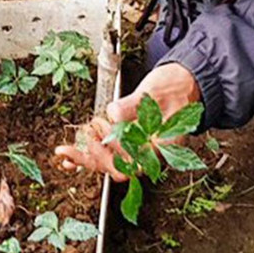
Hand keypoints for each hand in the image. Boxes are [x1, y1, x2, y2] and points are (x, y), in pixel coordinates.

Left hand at [53, 63, 201, 179]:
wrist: (184, 83)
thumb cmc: (175, 88)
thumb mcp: (154, 92)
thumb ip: (133, 105)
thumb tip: (114, 113)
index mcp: (160, 147)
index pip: (133, 163)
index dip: (115, 150)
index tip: (104, 127)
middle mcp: (147, 153)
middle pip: (116, 169)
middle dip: (94, 157)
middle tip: (82, 137)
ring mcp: (136, 149)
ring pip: (108, 164)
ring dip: (87, 157)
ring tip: (70, 146)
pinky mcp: (126, 142)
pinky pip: (105, 155)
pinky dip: (86, 156)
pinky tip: (69, 157)